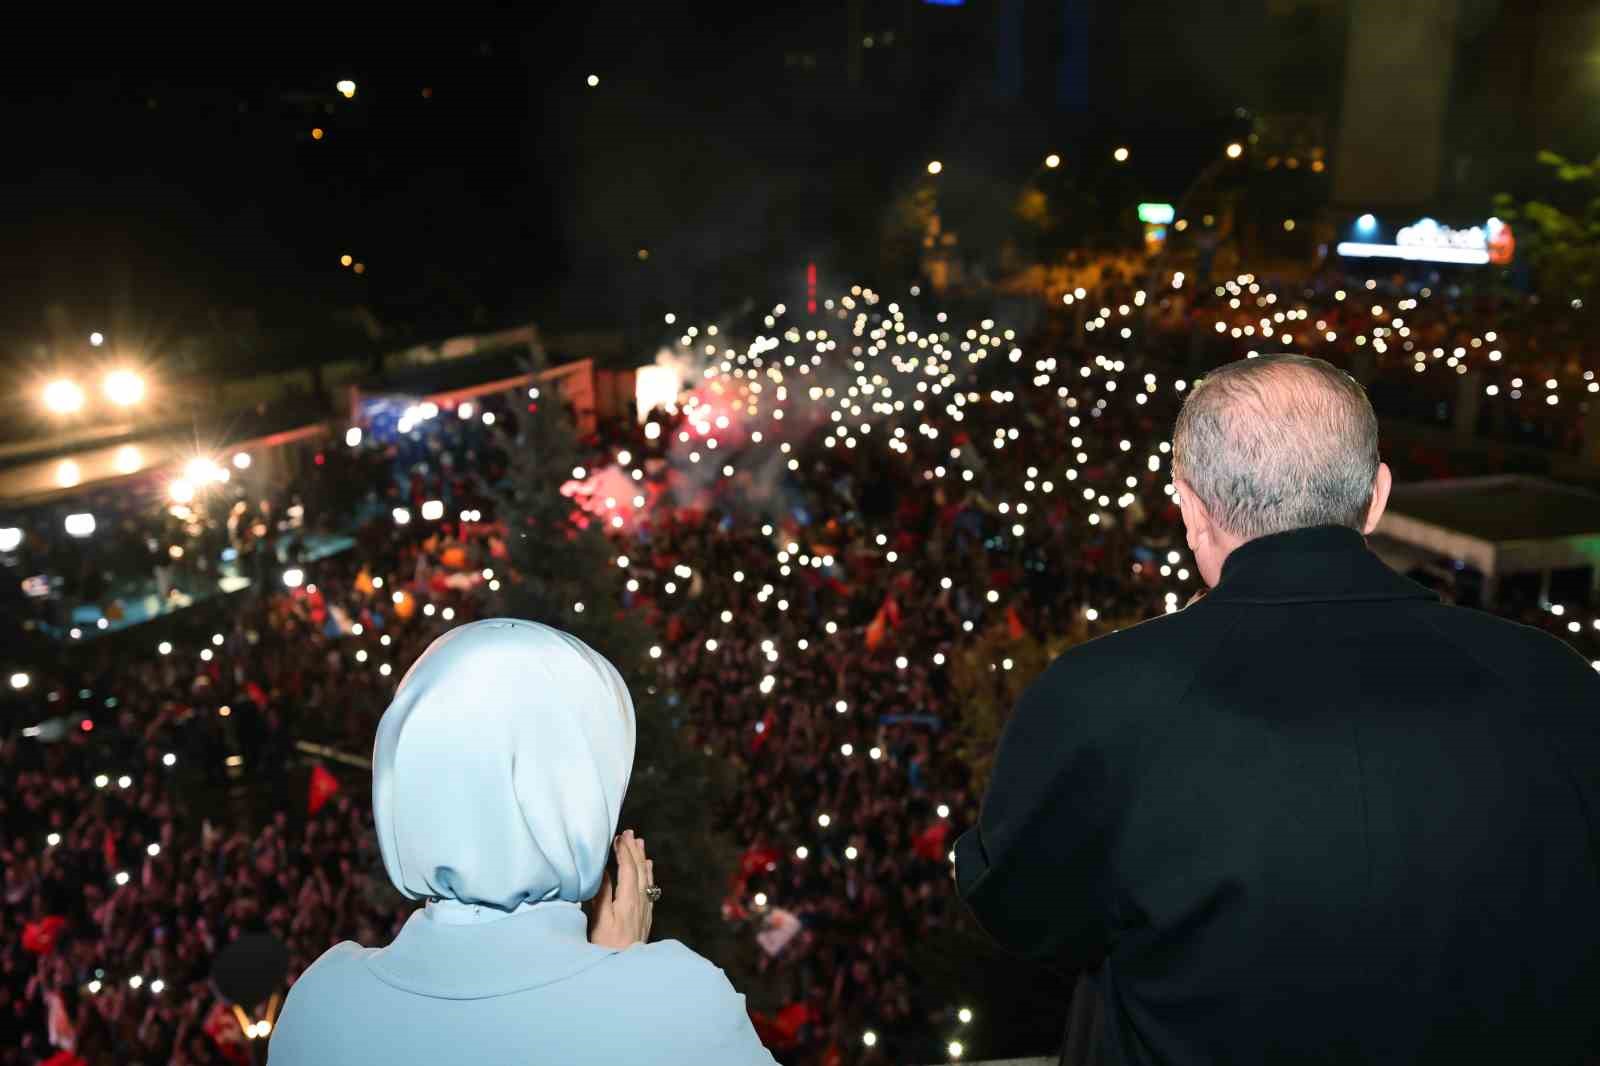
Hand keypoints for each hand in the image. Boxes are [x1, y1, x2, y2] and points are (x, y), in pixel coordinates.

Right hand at [587, 829, 654, 949]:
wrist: (625, 972)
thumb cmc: (606, 948)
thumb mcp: (599, 921)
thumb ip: (602, 895)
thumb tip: (603, 872)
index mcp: (627, 901)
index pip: (627, 869)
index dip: (623, 852)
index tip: (618, 837)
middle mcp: (640, 903)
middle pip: (639, 870)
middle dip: (634, 850)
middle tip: (630, 833)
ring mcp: (644, 911)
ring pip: (646, 879)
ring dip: (642, 859)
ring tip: (640, 843)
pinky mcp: (645, 919)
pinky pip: (649, 890)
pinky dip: (648, 875)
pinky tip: (648, 869)